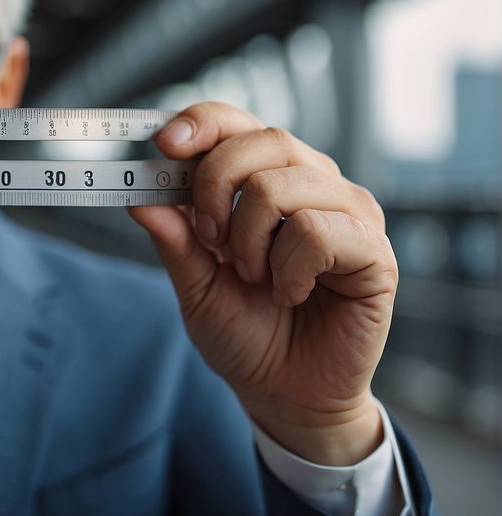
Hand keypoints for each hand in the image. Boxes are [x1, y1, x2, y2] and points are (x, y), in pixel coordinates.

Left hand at [129, 102, 396, 464]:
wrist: (284, 393)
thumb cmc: (245, 332)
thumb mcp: (194, 285)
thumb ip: (174, 240)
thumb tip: (140, 198)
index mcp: (265, 176)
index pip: (237, 122)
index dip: (201, 122)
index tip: (165, 145)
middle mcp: (311, 181)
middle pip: (262, 141)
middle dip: (215, 187)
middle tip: (210, 241)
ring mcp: (348, 212)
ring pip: (281, 186)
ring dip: (249, 241)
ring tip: (256, 278)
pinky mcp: (374, 250)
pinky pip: (318, 233)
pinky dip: (288, 271)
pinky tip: (291, 294)